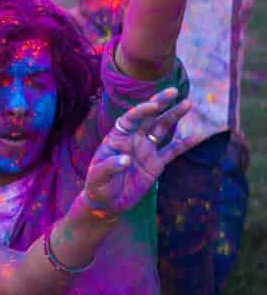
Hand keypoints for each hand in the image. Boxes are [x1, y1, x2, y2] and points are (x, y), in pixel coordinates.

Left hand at [82, 88, 186, 214]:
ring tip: (188, 104)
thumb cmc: (97, 186)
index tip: (153, 106)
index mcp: (117, 137)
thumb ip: (110, 166)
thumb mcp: (98, 177)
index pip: (130, 118)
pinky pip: (173, 151)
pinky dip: (185, 144)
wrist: (107, 203)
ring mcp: (146, 149)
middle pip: (149, 117)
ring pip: (162, 129)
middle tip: (174, 91)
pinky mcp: (156, 163)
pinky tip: (198, 136)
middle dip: (161, 103)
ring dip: (174, 116)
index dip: (141, 111)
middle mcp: (133, 139)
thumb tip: (126, 159)